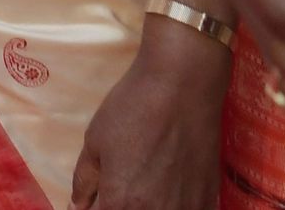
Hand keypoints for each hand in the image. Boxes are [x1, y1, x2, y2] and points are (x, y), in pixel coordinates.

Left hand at [70, 23, 226, 209]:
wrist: (183, 86)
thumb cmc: (134, 109)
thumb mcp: (95, 142)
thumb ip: (84, 182)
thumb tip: (77, 206)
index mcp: (119, 203)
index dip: (93, 208)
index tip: (95, 198)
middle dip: (117, 206)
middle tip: (121, 185)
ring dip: (145, 206)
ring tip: (145, 184)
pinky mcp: (207, 202)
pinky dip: (173, 206)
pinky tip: (168, 189)